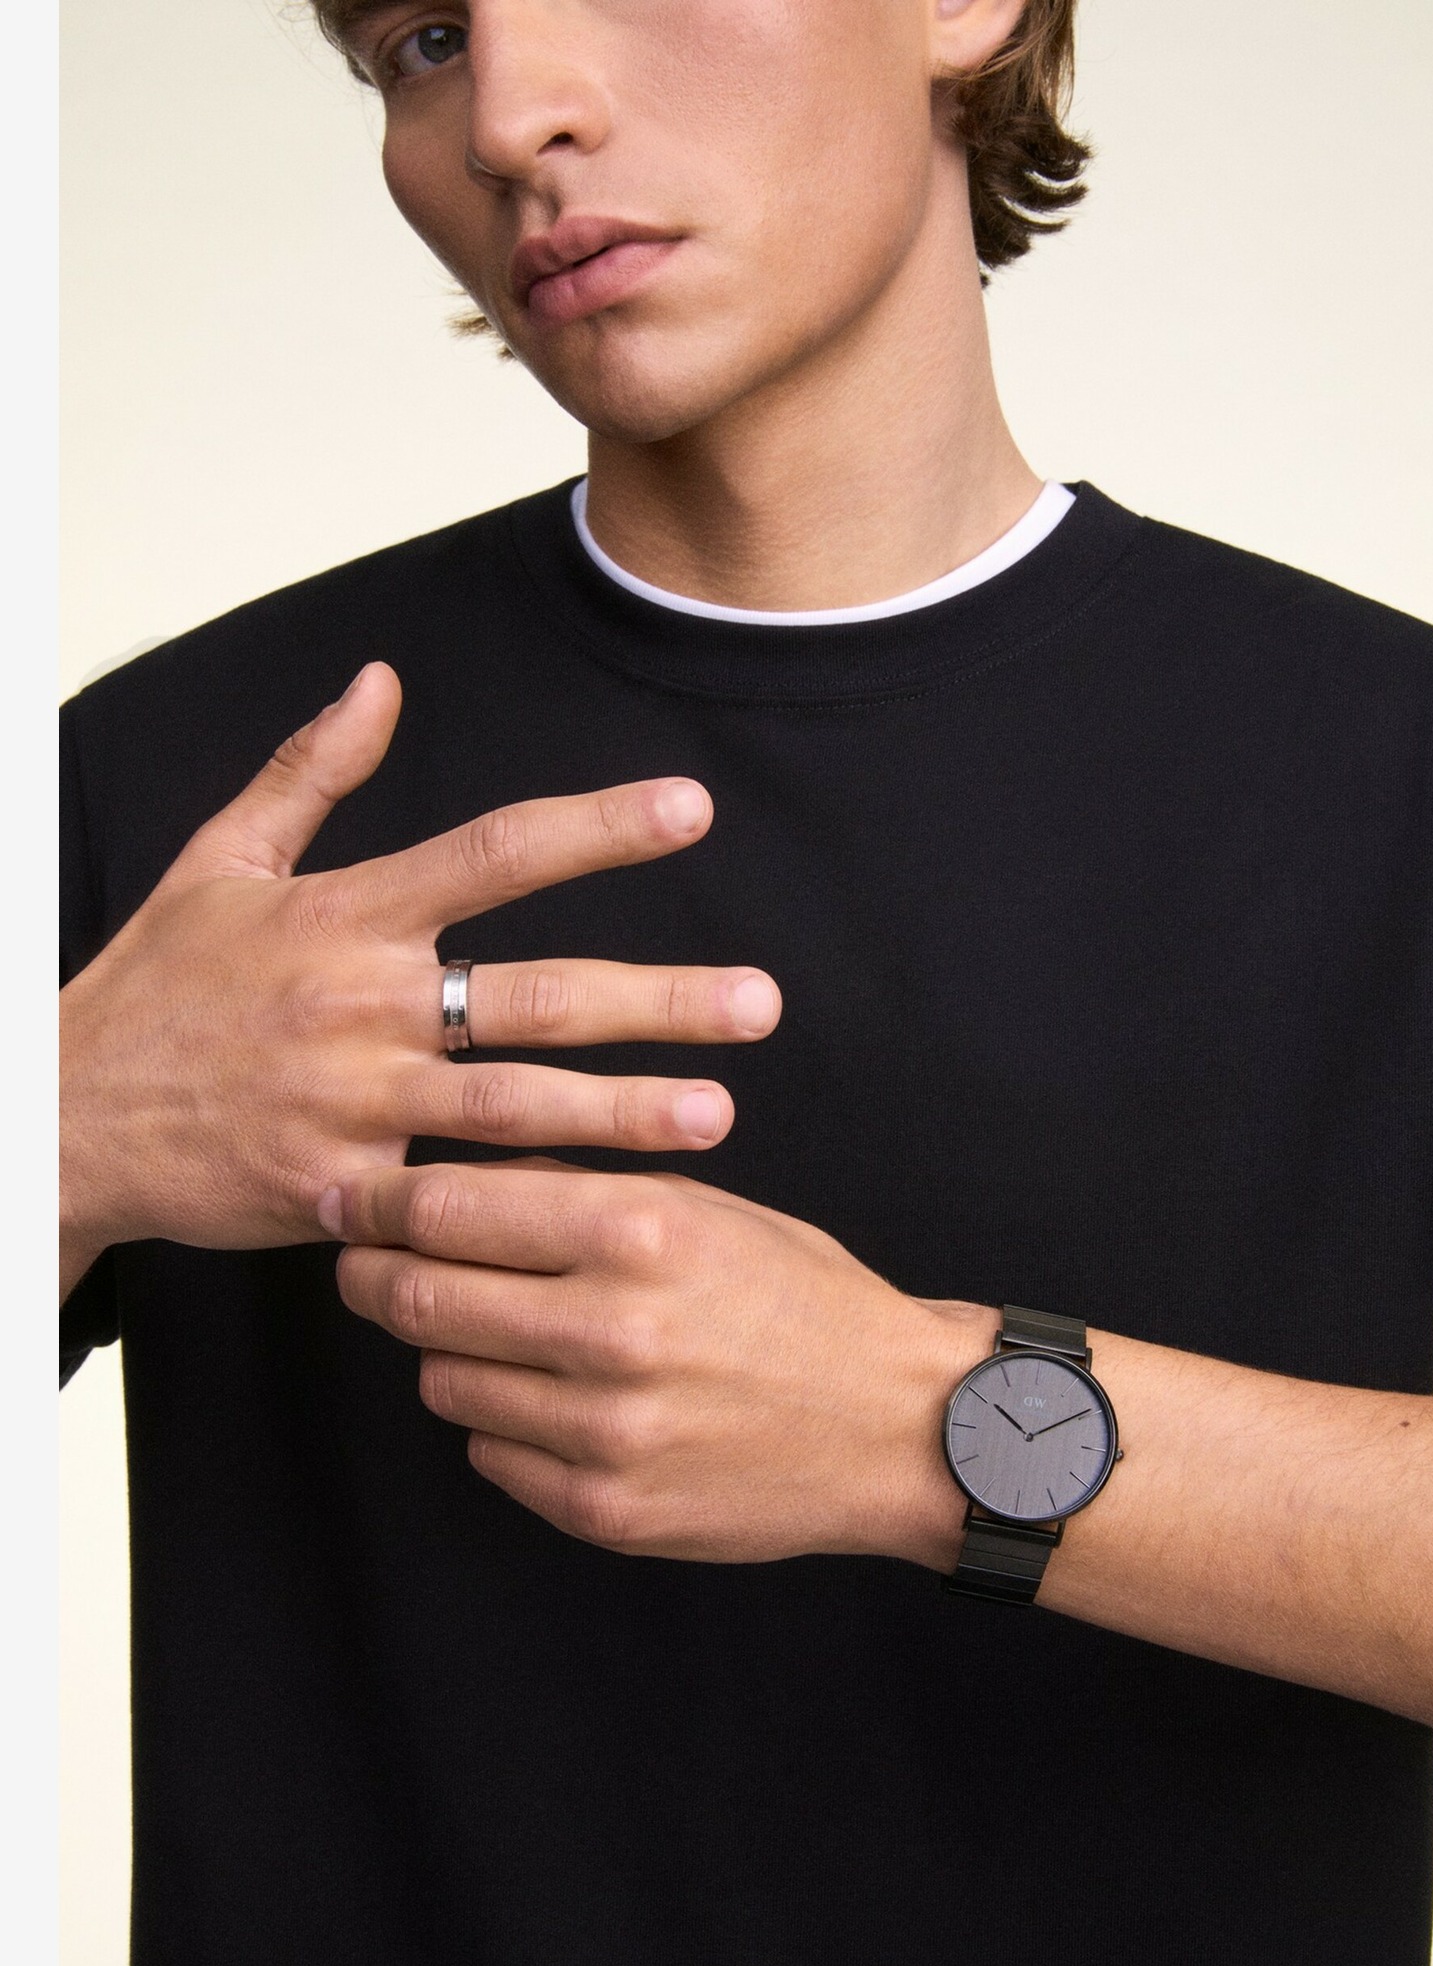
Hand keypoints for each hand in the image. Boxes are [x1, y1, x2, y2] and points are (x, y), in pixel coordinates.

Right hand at [60, 662, 780, 1292]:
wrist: (65, 1115)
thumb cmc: (154, 986)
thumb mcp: (218, 860)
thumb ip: (309, 769)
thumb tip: (381, 681)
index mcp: (345, 913)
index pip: (495, 851)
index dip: (600, 827)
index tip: (692, 808)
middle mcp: (359, 1001)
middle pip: (535, 993)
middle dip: (657, 999)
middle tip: (759, 1004)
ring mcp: (350, 1100)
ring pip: (513, 1106)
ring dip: (622, 1113)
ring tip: (717, 1114)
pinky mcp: (335, 1189)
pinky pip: (449, 1200)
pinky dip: (525, 1207)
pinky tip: (607, 1214)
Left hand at [327, 1159, 994, 1566]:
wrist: (900, 1428)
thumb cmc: (802, 1300)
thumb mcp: (705, 1205)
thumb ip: (579, 1185)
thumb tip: (450, 1167)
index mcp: (639, 1230)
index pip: (445, 1206)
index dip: (374, 1200)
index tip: (347, 1198)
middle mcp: (612, 1329)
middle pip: (415, 1295)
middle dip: (370, 1273)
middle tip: (362, 1263)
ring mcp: (604, 1431)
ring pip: (442, 1378)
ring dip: (444, 1348)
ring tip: (488, 1329)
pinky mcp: (604, 1510)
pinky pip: (489, 1454)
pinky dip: (499, 1421)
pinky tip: (550, 1397)